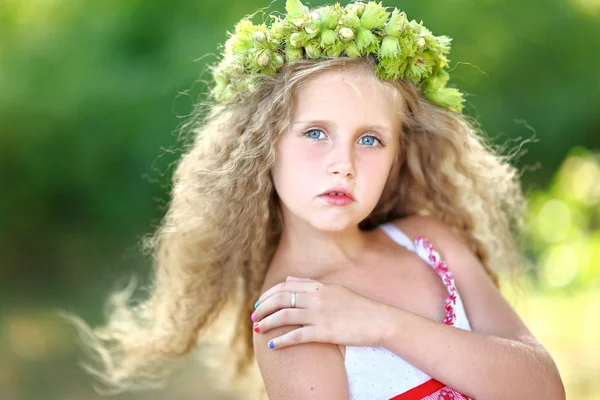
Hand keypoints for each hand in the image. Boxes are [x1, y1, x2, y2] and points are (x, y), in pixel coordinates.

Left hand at [251, 276, 391, 349]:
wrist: (379, 320)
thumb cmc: (358, 307)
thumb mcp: (334, 290)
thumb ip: (309, 285)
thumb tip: (287, 280)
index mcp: (319, 287)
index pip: (285, 287)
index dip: (268, 295)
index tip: (259, 303)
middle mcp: (317, 298)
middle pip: (281, 299)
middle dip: (263, 308)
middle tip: (254, 316)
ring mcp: (320, 314)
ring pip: (284, 316)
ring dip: (268, 322)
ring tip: (258, 329)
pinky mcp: (324, 332)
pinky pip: (297, 336)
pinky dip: (282, 340)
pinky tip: (273, 345)